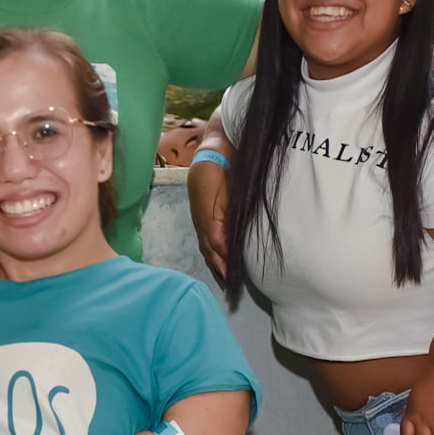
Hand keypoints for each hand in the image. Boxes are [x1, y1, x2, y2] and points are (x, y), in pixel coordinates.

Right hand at [188, 162, 229, 280]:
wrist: (212, 152)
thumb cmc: (221, 172)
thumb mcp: (227, 197)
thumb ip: (226, 223)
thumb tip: (226, 246)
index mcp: (209, 221)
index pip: (217, 248)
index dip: (225, 262)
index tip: (234, 276)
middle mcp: (202, 222)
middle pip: (209, 250)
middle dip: (219, 266)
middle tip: (228, 282)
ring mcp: (199, 218)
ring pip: (206, 245)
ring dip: (214, 260)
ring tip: (223, 273)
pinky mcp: (201, 213)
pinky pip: (205, 237)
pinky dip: (210, 249)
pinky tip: (215, 252)